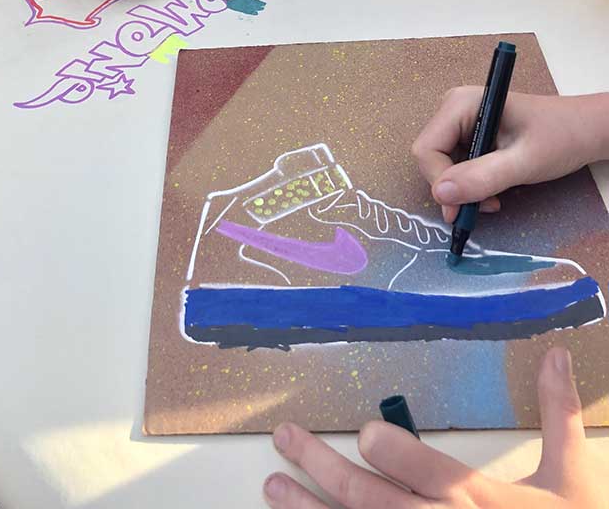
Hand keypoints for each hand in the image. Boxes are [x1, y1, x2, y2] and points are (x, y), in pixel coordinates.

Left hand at [264, 348, 604, 508]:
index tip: (365, 432)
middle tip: (286, 438)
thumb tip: (553, 353)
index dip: (400, 457)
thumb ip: (557, 414)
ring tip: (273, 488)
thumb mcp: (572, 477)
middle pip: (376, 503)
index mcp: (486, 503)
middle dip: (323, 469)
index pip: (436, 477)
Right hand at [412, 88, 608, 222]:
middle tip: (487, 204)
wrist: (585, 130)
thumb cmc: (561, 138)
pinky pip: (455, 163)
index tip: (465, 207)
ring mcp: (460, 120)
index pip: (427, 149)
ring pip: (442, 164)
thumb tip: (440, 194)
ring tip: (494, 197)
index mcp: (461, 103)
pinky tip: (493, 187)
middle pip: (431, 157)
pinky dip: (470, 182)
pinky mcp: (469, 132)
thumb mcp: (524, 162)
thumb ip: (482, 178)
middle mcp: (454, 108)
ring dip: (463, 188)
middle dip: (454, 187)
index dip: (441, 182)